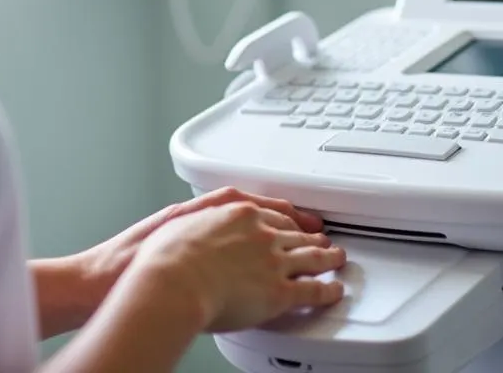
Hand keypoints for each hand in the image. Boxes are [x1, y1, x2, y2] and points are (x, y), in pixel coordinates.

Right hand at [128, 200, 346, 333]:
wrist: (171, 281)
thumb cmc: (165, 257)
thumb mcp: (179, 221)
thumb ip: (197, 221)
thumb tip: (193, 227)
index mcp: (238, 211)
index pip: (273, 212)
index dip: (289, 218)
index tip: (297, 220)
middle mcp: (260, 231)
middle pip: (295, 232)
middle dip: (310, 236)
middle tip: (322, 238)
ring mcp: (272, 260)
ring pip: (310, 256)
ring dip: (327, 258)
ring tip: (336, 259)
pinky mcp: (278, 292)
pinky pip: (311, 289)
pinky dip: (326, 290)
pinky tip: (334, 291)